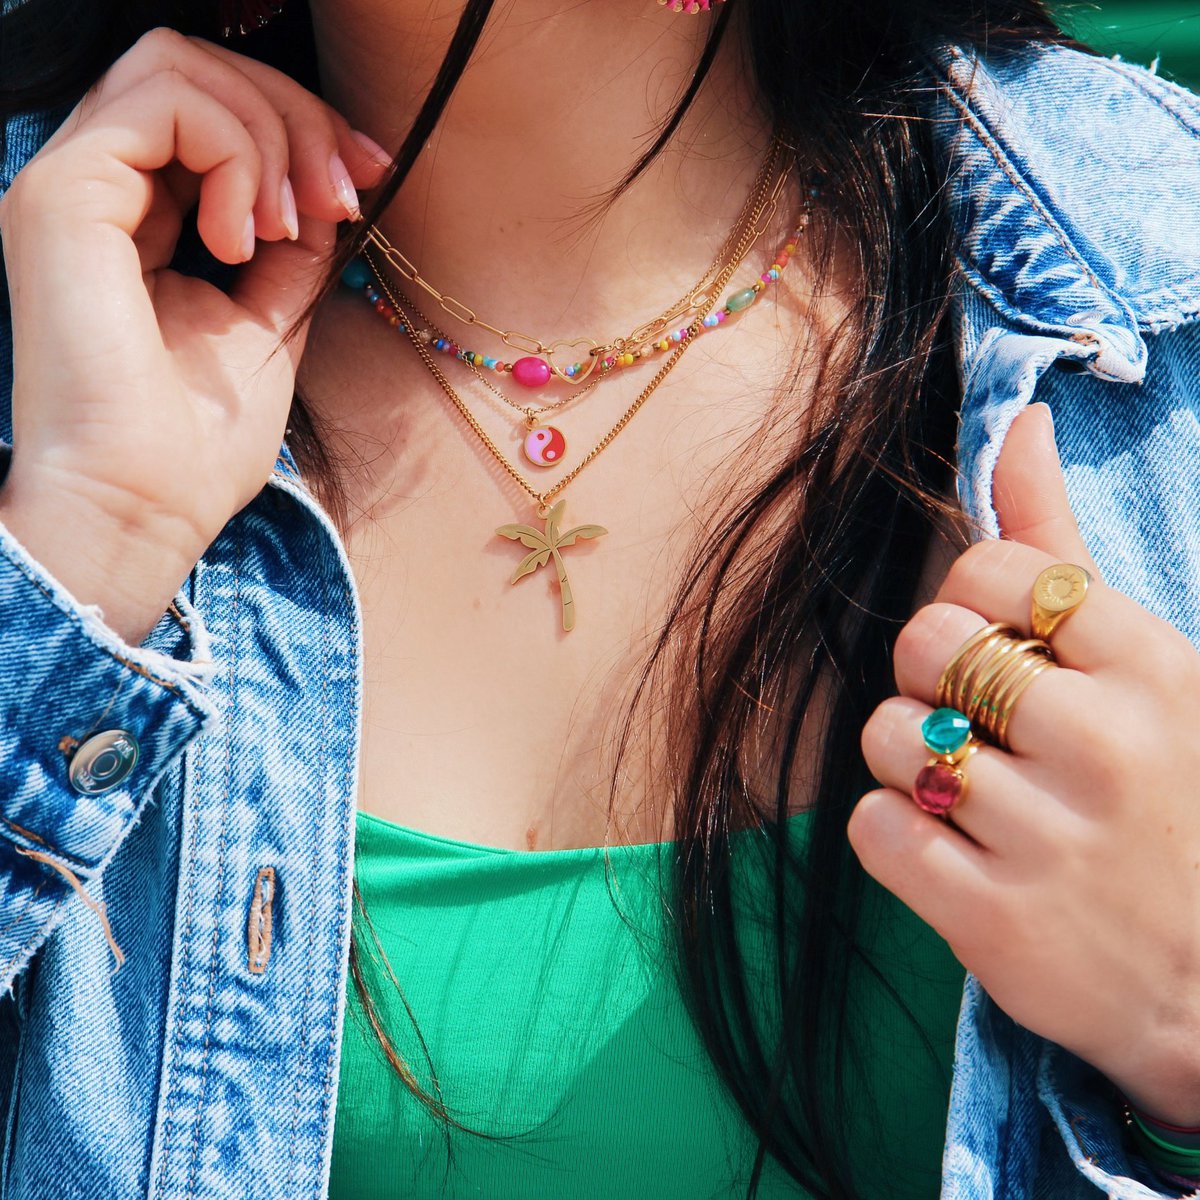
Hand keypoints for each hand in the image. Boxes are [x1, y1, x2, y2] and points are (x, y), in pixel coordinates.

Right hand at [0, 28, 388, 642]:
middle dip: (296, 117)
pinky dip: (236, 153)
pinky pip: (165, 101)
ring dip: (269, 131)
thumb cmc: (198, 441)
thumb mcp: (269, 325)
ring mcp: (72, 185)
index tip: (366, 177)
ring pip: (177, 66)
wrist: (145, 508)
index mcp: (137, 220)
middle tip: (342, 195)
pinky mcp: (61, 194)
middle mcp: (97, 190)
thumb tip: (327, 190)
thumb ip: (292, 252)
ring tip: (291, 228)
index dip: (300, 125)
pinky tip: (251, 238)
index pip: (210, 114)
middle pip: (196, 69)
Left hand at [849, 402, 1199, 1125]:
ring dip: (911, 762)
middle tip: (982, 727)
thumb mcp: (1146, 669)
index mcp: (1153, 667)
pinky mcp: (995, 920)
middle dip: (929, 680)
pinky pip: (872, 827)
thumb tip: (1018, 423)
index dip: (969, 604)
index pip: (989, 569)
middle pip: (923, 643)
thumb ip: (1063, 549)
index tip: (1001, 650)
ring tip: (975, 799)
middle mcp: (1108, 745)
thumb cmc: (1166, 802)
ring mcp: (1052, 839)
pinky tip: (954, 853)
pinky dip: (895, 834)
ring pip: (888, 737)